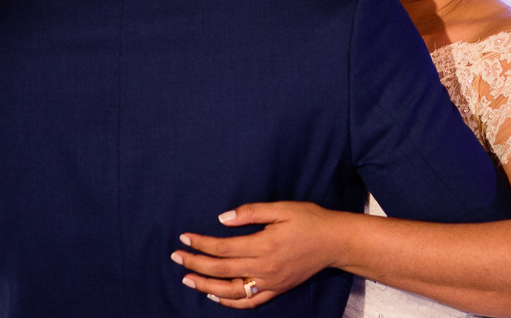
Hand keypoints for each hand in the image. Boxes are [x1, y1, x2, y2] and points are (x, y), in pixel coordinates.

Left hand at [172, 201, 339, 308]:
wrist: (334, 242)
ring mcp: (270, 282)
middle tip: (176, 257)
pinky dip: (229, 302)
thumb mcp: (282, 208)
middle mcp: (264, 268)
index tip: (184, 237)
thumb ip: (251, 213)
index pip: (223, 248)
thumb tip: (222, 219)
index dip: (200, 243)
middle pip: (221, 270)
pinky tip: (215, 295)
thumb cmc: (309, 219)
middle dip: (195, 264)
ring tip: (187, 279)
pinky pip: (249, 303)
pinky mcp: (277, 289)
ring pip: (231, 291)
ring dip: (206, 286)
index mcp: (264, 245)